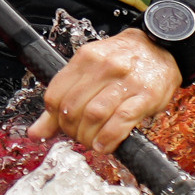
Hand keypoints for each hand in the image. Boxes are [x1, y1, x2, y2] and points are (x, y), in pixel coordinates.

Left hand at [30, 27, 181, 151]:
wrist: (159, 48)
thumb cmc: (123, 61)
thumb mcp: (90, 70)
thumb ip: (64, 98)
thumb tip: (35, 132)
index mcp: (85, 58)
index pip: (56, 94)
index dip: (53, 117)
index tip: (59, 126)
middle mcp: (103, 67)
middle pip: (73, 107)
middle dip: (70, 129)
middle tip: (76, 137)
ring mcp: (125, 81)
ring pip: (94, 114)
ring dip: (87, 136)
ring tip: (89, 142)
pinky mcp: (146, 96)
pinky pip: (121, 120)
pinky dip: (108, 137)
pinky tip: (104, 146)